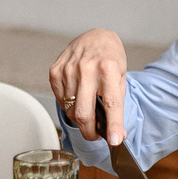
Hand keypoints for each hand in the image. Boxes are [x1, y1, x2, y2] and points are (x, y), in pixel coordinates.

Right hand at [49, 29, 128, 144]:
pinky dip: (69, 104)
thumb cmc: (111, 59)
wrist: (96, 37)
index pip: (111, 103)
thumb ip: (118, 107)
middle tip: (95, 135)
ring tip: (88, 107)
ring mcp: (68, 68)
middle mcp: (87, 68)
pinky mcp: (55, 70)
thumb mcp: (121, 79)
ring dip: (80, 117)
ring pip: (70, 110)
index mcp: (109, 68)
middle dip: (90, 132)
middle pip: (84, 114)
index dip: (113, 125)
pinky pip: (60, 100)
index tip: (114, 141)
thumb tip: (116, 136)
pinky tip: (77, 95)